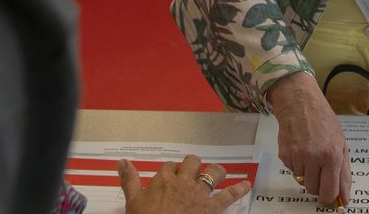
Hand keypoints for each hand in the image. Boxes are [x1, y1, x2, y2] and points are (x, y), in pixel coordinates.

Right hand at [119, 155, 249, 213]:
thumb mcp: (133, 202)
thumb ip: (129, 180)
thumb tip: (122, 161)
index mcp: (164, 179)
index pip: (169, 166)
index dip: (171, 171)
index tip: (170, 178)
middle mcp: (184, 182)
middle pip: (193, 162)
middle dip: (193, 166)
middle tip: (192, 174)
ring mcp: (199, 194)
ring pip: (212, 173)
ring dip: (216, 171)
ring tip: (217, 173)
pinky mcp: (212, 208)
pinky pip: (228, 196)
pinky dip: (238, 190)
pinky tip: (246, 185)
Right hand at [267, 72, 349, 205]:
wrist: (299, 103)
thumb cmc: (323, 121)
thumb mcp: (341, 143)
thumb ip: (344, 172)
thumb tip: (344, 198)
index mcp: (332, 155)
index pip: (330, 192)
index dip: (330, 198)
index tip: (330, 197)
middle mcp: (314, 158)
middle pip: (313, 190)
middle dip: (318, 184)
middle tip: (320, 170)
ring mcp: (297, 157)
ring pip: (302, 181)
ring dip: (307, 172)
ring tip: (310, 153)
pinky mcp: (285, 155)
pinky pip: (292, 170)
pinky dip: (297, 164)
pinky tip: (300, 148)